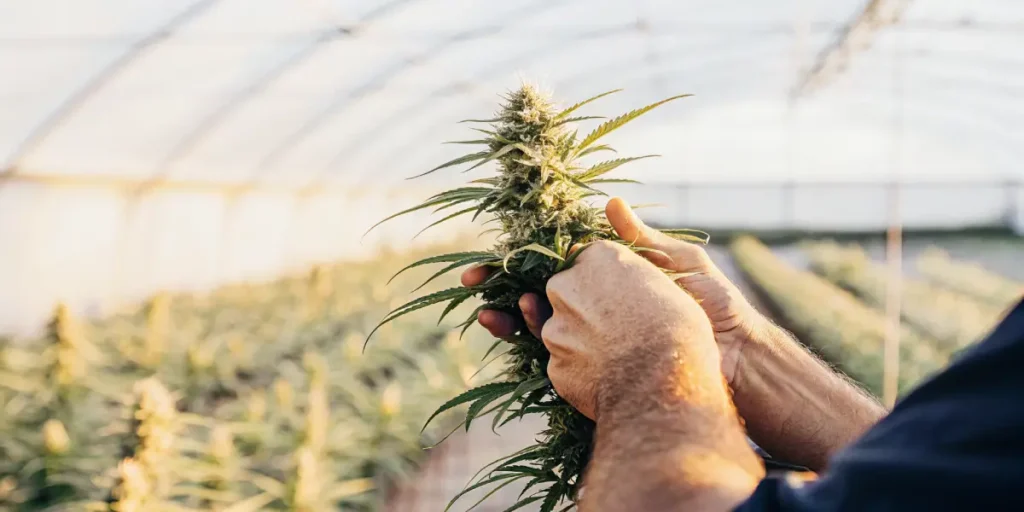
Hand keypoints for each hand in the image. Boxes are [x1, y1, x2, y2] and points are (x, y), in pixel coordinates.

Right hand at [463, 197, 761, 383]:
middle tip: (469, 280)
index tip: (497, 247)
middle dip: (498, 284)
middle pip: (536, 289)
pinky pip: (555, 352)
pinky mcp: (598, 362)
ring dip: (504, 315)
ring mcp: (595, 333)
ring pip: (536, 321)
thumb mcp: (680, 261)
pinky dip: (527, 342)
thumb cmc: (714, 303)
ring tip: (483, 310)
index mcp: (612, 276)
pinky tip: (511, 330)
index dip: (524, 254)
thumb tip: (609, 203)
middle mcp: (597, 304)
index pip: (558, 259)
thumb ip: (642, 239)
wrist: (736, 357)